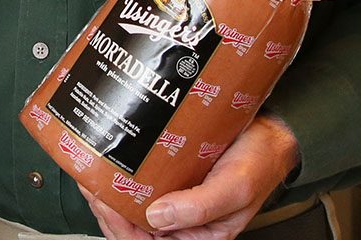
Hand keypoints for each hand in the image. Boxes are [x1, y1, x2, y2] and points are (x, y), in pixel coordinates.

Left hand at [80, 114, 299, 239]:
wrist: (271, 130)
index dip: (120, 228)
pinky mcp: (172, 170)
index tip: (103, 201)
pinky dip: (123, 170)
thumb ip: (198, 208)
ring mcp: (175, 194)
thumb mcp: (234, 189)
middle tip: (90, 180)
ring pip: (132, 201)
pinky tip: (111, 155)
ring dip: (110, 188)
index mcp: (197, 234)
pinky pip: (141, 177)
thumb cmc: (259, 162)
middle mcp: (182, 218)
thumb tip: (156, 218)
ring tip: (93, 167)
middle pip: (133, 224)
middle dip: (107, 206)